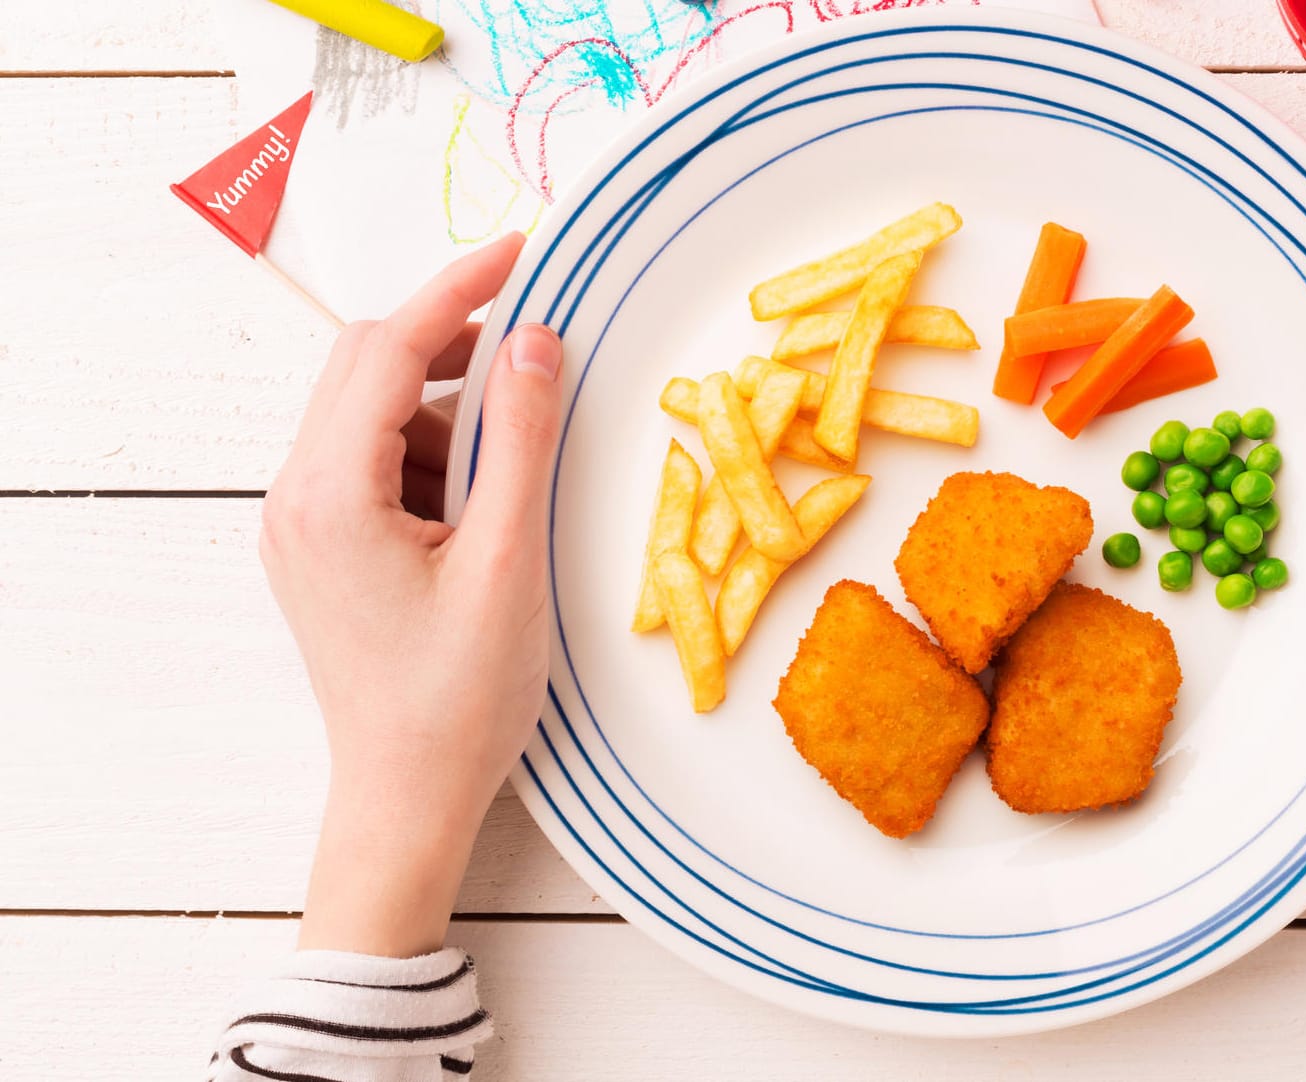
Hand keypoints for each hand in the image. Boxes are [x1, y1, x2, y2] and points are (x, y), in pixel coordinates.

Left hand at [260, 234, 563, 956]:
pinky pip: (373, 462)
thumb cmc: (459, 697)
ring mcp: (300, 523)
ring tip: (512, 482)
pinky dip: (433, 460)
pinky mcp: (320, 547)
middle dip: (453, 348)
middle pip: (369, 368)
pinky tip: (481, 512)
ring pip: (375, 414)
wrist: (407, 795)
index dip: (459, 289)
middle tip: (536, 357)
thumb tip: (537, 339)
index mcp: (330, 493)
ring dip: (450, 416)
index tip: (522, 250)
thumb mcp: (508, 561)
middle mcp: (296, 496)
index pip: (390, 349)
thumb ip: (523, 440)